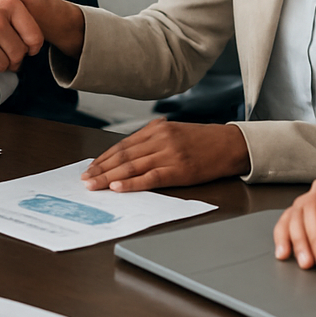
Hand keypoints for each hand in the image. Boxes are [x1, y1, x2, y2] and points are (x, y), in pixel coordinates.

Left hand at [81, 118, 248, 191]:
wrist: (230, 145)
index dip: (104, 158)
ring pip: (132, 166)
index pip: (123, 145)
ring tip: (94, 186)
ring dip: (109, 177)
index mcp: (157, 129)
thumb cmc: (203, 141)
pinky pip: (150, 177)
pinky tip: (118, 187)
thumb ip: (153, 138)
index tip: (90, 168)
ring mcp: (169, 154)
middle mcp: (160, 139)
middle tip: (85, 180)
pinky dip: (132, 183)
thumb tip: (129, 151)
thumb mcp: (175, 131)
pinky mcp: (179, 170)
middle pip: (123, 156)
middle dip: (101, 169)